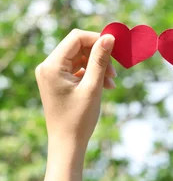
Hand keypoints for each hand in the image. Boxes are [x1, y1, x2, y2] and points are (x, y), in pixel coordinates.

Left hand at [35, 29, 116, 156]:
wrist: (67, 143)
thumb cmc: (79, 118)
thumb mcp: (93, 86)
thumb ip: (100, 60)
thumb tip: (109, 37)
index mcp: (52, 66)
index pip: (76, 38)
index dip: (97, 39)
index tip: (116, 49)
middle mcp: (48, 66)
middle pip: (78, 46)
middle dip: (99, 55)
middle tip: (114, 72)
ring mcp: (52, 73)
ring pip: (80, 56)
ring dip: (98, 65)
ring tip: (111, 82)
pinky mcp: (58, 80)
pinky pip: (77, 68)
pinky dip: (92, 73)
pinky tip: (105, 85)